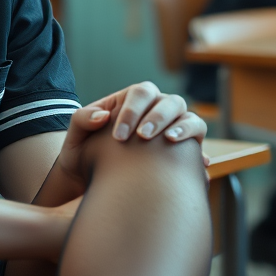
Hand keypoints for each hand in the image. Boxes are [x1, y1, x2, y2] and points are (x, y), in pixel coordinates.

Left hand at [50, 82, 207, 197]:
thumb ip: (82, 119)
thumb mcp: (75, 136)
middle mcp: (157, 111)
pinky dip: (200, 153)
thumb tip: (104, 115)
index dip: (133, 110)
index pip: (141, 93)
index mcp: (132, 101)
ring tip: (171, 141)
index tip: (119, 136)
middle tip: (143, 137)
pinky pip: (199, 147)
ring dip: (184, 127)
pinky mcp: (184, 153)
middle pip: (171, 101)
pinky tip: (197, 164)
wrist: (90, 182)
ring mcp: (172, 129)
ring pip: (191, 118)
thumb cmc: (83, 153)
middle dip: (159, 116)